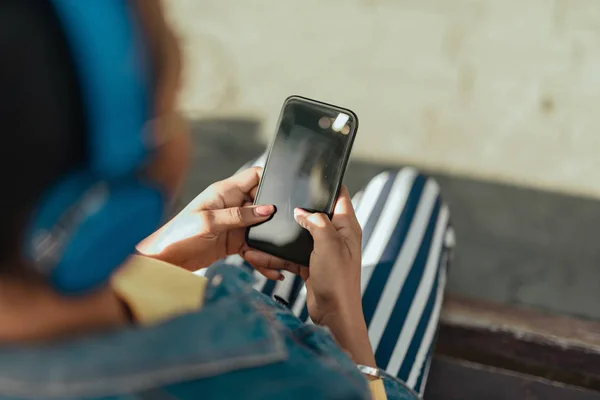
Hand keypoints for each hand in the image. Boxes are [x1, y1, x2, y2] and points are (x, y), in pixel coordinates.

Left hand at [137, 167, 277, 272]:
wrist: (164, 261)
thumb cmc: (178, 235)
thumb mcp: (210, 221)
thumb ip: (240, 215)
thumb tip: (267, 209)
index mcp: (225, 191)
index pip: (255, 176)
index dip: (270, 181)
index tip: (283, 194)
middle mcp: (231, 205)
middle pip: (263, 203)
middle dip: (274, 215)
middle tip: (285, 227)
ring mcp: (234, 223)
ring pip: (261, 227)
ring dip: (269, 239)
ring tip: (279, 253)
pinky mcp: (233, 241)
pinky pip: (254, 246)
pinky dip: (262, 257)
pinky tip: (271, 267)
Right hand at [243, 186, 376, 366]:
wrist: (334, 315)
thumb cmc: (338, 280)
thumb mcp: (328, 244)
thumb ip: (316, 222)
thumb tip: (301, 212)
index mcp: (346, 226)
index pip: (339, 195)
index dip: (327, 183)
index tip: (310, 173)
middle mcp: (336, 236)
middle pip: (315, 213)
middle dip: (298, 209)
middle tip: (280, 200)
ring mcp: (323, 251)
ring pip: (299, 235)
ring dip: (283, 236)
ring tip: (263, 231)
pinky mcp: (312, 265)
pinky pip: (292, 254)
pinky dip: (278, 255)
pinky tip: (261, 253)